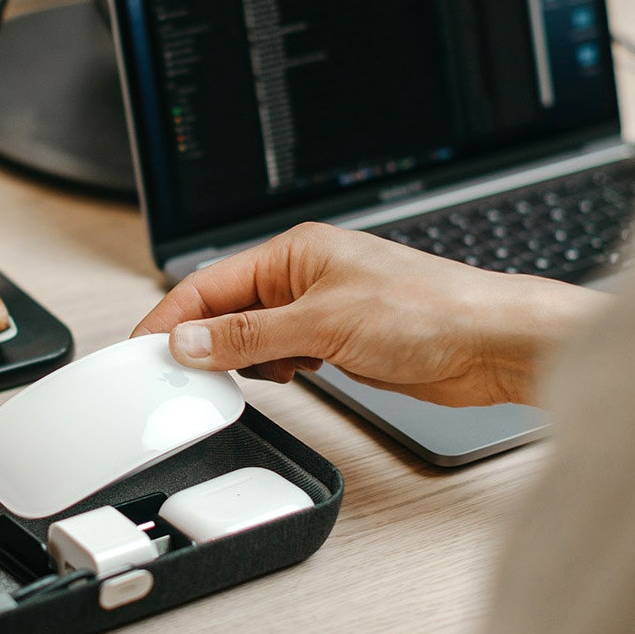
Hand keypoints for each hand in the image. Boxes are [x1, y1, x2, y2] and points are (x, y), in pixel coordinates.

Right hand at [132, 222, 607, 405]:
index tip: (144, 349)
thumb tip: (192, 341)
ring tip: (231, 379)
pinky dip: (272, 370)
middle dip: (202, 341)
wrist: (490, 345)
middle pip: (227, 309)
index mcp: (295, 253)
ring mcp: (322, 311)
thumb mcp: (323, 325)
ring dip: (239, 359)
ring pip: (254, 336)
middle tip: (174, 375)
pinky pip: (283, 355)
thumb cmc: (429, 313)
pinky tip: (280, 380)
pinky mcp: (340, 343)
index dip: (172, 317)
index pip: (210, 283)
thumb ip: (250, 337)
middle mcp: (305, 278)